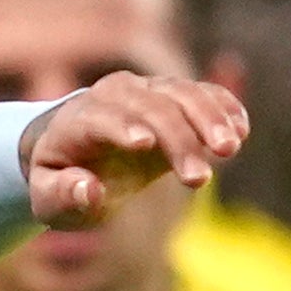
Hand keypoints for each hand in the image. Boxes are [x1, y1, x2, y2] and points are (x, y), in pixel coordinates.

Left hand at [20, 74, 247, 228]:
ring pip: (182, 93)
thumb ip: (63, 196)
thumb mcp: (49, 200)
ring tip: (231, 148)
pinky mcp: (173, 96)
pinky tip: (242, 129)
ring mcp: (147, 91)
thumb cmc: (59, 181)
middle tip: (199, 180)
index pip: (103, 117)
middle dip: (177, 138)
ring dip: (209, 118)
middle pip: (150, 107)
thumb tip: (90, 190)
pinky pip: (202, 92)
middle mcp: (115, 95)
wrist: (73, 149)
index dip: (122, 127)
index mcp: (79, 120)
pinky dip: (223, 106)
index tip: (145, 146)